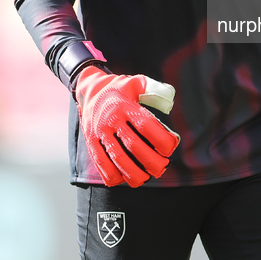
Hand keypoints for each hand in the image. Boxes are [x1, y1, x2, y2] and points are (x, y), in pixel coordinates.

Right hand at [75, 64, 179, 186]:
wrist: (89, 90)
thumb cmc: (120, 89)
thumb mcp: (137, 81)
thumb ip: (155, 89)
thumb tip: (170, 101)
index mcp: (125, 105)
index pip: (146, 125)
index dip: (162, 139)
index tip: (171, 146)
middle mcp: (111, 119)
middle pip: (134, 146)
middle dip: (152, 161)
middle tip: (163, 166)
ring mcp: (99, 133)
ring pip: (117, 159)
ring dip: (135, 174)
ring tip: (146, 177)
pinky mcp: (91, 143)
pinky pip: (101, 165)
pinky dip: (114, 176)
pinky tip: (125, 178)